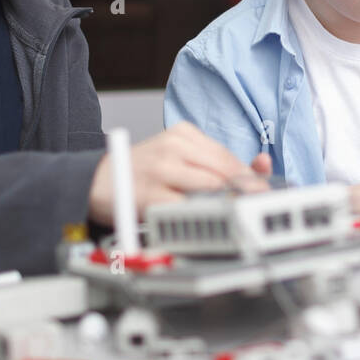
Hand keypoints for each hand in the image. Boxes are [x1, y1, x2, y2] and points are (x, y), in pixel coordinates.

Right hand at [87, 122, 270, 225]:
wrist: (96, 182)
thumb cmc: (143, 174)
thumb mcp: (179, 159)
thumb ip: (215, 164)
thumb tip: (261, 167)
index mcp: (184, 135)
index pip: (228, 157)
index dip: (250, 179)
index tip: (263, 195)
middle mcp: (173, 146)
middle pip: (224, 170)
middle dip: (244, 193)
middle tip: (256, 209)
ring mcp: (161, 169)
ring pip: (210, 187)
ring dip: (227, 204)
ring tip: (235, 217)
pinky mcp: (150, 193)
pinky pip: (186, 208)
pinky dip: (201, 217)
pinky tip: (206, 224)